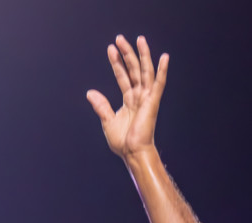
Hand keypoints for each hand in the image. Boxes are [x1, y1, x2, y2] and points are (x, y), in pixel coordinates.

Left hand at [86, 35, 167, 160]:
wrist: (132, 153)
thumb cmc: (122, 142)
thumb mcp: (107, 121)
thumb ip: (101, 105)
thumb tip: (90, 92)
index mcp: (129, 100)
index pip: (123, 76)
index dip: (117, 63)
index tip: (110, 49)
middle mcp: (139, 96)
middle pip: (133, 69)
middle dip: (127, 54)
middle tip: (119, 38)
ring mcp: (146, 98)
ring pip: (145, 72)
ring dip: (142, 55)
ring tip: (138, 39)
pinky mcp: (152, 103)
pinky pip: (159, 84)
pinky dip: (162, 71)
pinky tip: (164, 57)